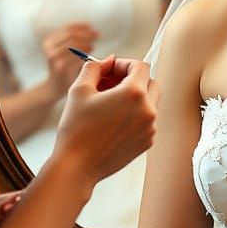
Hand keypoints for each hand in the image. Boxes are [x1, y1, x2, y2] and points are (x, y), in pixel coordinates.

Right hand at [41, 23, 100, 100]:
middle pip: (71, 35)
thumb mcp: (64, 51)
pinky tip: (89, 57)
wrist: (53, 88)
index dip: (81, 26)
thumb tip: (93, 29)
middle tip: (97, 35)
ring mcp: (54, 59)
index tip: (91, 27)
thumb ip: (74, 39)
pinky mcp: (61, 69)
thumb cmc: (64, 67)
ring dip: (86, 44)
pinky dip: (85, 54)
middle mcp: (49, 49)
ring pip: (74, 45)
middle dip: (86, 34)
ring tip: (92, 47)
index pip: (67, 29)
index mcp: (48, 41)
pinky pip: (77, 57)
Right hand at [51, 55, 157, 189]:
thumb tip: (109, 60)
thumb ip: (96, 67)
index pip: (141, 66)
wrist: (76, 167)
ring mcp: (150, 127)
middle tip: (110, 85)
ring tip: (109, 104)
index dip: (124, 64)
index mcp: (134, 93)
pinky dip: (135, 116)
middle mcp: (148, 109)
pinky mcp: (147, 142)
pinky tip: (112, 122)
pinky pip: (147, 120)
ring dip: (134, 98)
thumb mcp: (79, 89)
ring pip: (150, 102)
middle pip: (150, 82)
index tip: (110, 70)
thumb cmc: (76, 128)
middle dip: (132, 80)